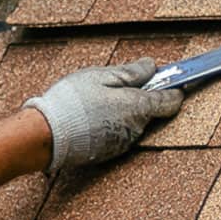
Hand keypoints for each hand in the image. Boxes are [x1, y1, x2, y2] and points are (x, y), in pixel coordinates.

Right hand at [23, 58, 183, 173]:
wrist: (46, 134)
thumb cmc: (72, 101)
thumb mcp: (101, 76)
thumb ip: (131, 72)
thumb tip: (152, 66)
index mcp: (138, 107)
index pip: (171, 101)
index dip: (174, 89)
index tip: (173, 81)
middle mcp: (136, 129)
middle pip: (150, 112)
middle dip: (139, 98)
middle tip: (115, 85)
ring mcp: (122, 143)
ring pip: (132, 123)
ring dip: (122, 112)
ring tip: (95, 101)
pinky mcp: (108, 153)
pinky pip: (117, 134)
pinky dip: (110, 124)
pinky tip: (90, 117)